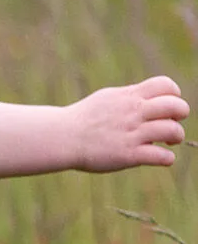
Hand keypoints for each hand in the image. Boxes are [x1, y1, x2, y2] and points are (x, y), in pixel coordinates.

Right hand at [71, 76, 187, 172]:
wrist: (63, 137)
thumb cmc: (84, 119)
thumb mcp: (107, 98)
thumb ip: (130, 96)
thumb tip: (149, 97)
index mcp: (129, 96)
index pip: (166, 85)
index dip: (174, 95)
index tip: (166, 107)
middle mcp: (133, 113)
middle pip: (175, 106)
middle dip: (181, 114)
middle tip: (171, 123)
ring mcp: (132, 134)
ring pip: (173, 131)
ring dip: (176, 136)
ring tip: (168, 142)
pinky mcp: (128, 155)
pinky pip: (162, 157)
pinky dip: (167, 158)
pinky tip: (159, 158)